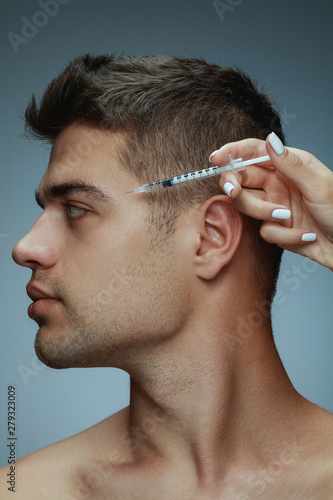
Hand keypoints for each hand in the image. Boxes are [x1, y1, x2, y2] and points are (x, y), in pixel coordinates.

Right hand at [209, 132, 332, 269]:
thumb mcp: (319, 185)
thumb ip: (290, 164)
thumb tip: (269, 140)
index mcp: (289, 164)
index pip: (254, 152)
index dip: (233, 152)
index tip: (216, 158)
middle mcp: (278, 183)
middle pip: (242, 179)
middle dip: (235, 186)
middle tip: (234, 191)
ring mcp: (275, 205)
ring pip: (248, 206)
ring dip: (265, 214)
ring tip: (288, 218)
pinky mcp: (276, 228)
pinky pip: (265, 231)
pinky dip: (283, 236)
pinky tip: (305, 236)